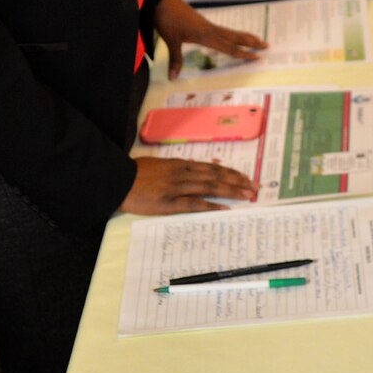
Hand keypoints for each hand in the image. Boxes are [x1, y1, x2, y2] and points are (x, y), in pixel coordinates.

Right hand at [121, 155, 257, 214]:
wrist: (118, 180)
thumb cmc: (137, 172)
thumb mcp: (161, 164)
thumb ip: (179, 167)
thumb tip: (196, 168)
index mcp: (181, 164)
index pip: (212, 167)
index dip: (230, 172)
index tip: (245, 177)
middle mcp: (183, 173)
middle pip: (216, 176)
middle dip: (237, 182)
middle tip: (255, 187)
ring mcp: (177, 187)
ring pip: (210, 187)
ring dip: (230, 191)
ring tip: (247, 196)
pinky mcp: (169, 202)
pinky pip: (193, 203)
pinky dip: (210, 205)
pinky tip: (224, 208)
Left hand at [155, 0, 266, 78]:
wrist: (162, 0)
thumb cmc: (167, 19)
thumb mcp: (170, 41)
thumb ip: (175, 59)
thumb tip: (173, 77)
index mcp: (206, 36)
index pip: (230, 47)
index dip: (244, 54)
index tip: (257, 57)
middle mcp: (211, 30)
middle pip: (236, 37)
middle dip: (252, 42)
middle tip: (267, 45)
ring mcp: (208, 25)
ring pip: (231, 32)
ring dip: (245, 37)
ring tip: (257, 39)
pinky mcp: (203, 22)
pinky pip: (223, 30)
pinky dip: (233, 34)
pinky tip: (233, 36)